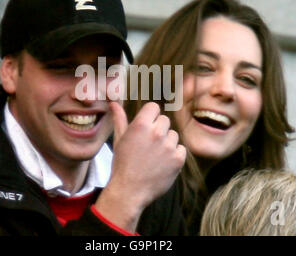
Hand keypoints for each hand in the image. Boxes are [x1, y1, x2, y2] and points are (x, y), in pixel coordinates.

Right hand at [95, 101, 185, 231]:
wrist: (129, 191)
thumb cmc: (122, 164)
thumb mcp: (119, 140)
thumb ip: (120, 119)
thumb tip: (114, 103)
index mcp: (141, 125)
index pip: (154, 107)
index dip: (150, 116)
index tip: (146, 127)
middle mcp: (156, 133)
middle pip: (164, 120)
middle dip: (158, 130)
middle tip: (148, 145)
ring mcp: (169, 146)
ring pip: (173, 135)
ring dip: (167, 142)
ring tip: (154, 156)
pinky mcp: (178, 159)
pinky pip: (181, 149)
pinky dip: (174, 155)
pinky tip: (162, 163)